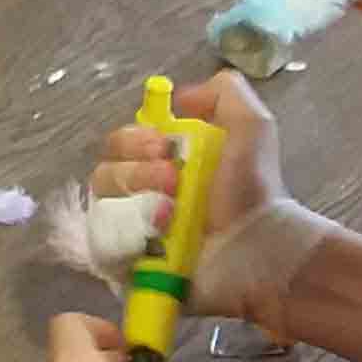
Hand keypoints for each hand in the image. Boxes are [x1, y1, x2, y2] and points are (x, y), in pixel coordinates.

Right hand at [86, 71, 327, 326]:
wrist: (259, 247)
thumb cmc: (253, 190)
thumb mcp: (252, 127)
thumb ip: (225, 93)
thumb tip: (180, 97)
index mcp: (162, 164)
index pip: (119, 144)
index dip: (132, 141)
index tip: (161, 145)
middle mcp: (143, 196)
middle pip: (104, 173)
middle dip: (135, 170)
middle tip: (172, 179)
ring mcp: (134, 233)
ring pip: (102, 207)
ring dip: (135, 201)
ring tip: (170, 212)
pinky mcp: (131, 268)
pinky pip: (102, 247)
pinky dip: (125, 238)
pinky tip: (158, 237)